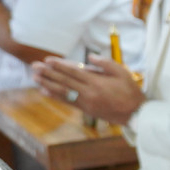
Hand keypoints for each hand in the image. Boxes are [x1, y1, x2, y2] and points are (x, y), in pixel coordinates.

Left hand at [30, 55, 144, 125]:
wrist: (135, 113)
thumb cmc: (130, 90)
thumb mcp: (122, 72)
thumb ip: (105, 63)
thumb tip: (90, 57)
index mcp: (97, 82)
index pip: (73, 72)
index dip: (59, 66)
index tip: (48, 60)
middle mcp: (88, 92)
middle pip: (64, 81)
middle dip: (48, 73)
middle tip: (35, 67)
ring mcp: (86, 102)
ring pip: (62, 92)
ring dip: (47, 84)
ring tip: (35, 78)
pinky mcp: (86, 109)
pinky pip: (67, 101)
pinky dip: (55, 96)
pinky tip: (45, 91)